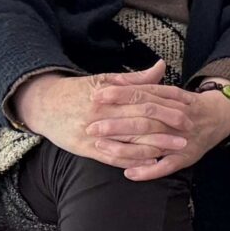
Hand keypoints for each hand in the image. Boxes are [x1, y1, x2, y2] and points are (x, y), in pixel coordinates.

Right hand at [15, 62, 229, 177]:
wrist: (42, 104)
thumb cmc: (77, 91)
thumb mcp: (104, 79)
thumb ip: (135, 79)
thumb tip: (161, 67)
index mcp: (108, 96)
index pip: (143, 103)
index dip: (166, 109)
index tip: (187, 112)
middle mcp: (101, 115)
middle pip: (139, 124)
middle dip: (165, 131)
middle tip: (187, 135)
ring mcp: (92, 134)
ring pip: (127, 143)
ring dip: (154, 148)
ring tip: (175, 151)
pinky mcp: (84, 148)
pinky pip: (111, 158)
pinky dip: (131, 161)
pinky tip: (149, 163)